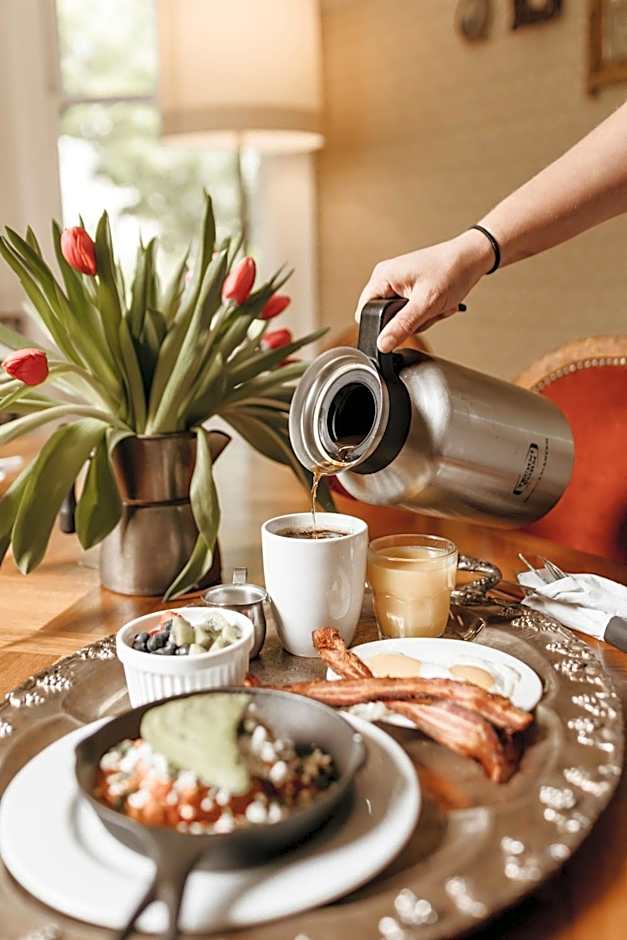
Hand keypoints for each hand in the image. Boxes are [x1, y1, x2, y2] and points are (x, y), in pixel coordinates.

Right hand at [355, 229, 493, 351]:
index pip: (364, 312)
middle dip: (408, 323)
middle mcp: (386, 278)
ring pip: (400, 318)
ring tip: (436, 306)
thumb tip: (382, 344)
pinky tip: (438, 304)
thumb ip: (402, 326)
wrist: (472, 258)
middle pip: (384, 318)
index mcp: (382, 276)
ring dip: (421, 318)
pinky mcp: (409, 288)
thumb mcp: (426, 303)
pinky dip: (426, 313)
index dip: (380, 327)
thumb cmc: (451, 270)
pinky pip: (411, 312)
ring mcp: (398, 283)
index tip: (403, 327)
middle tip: (427, 312)